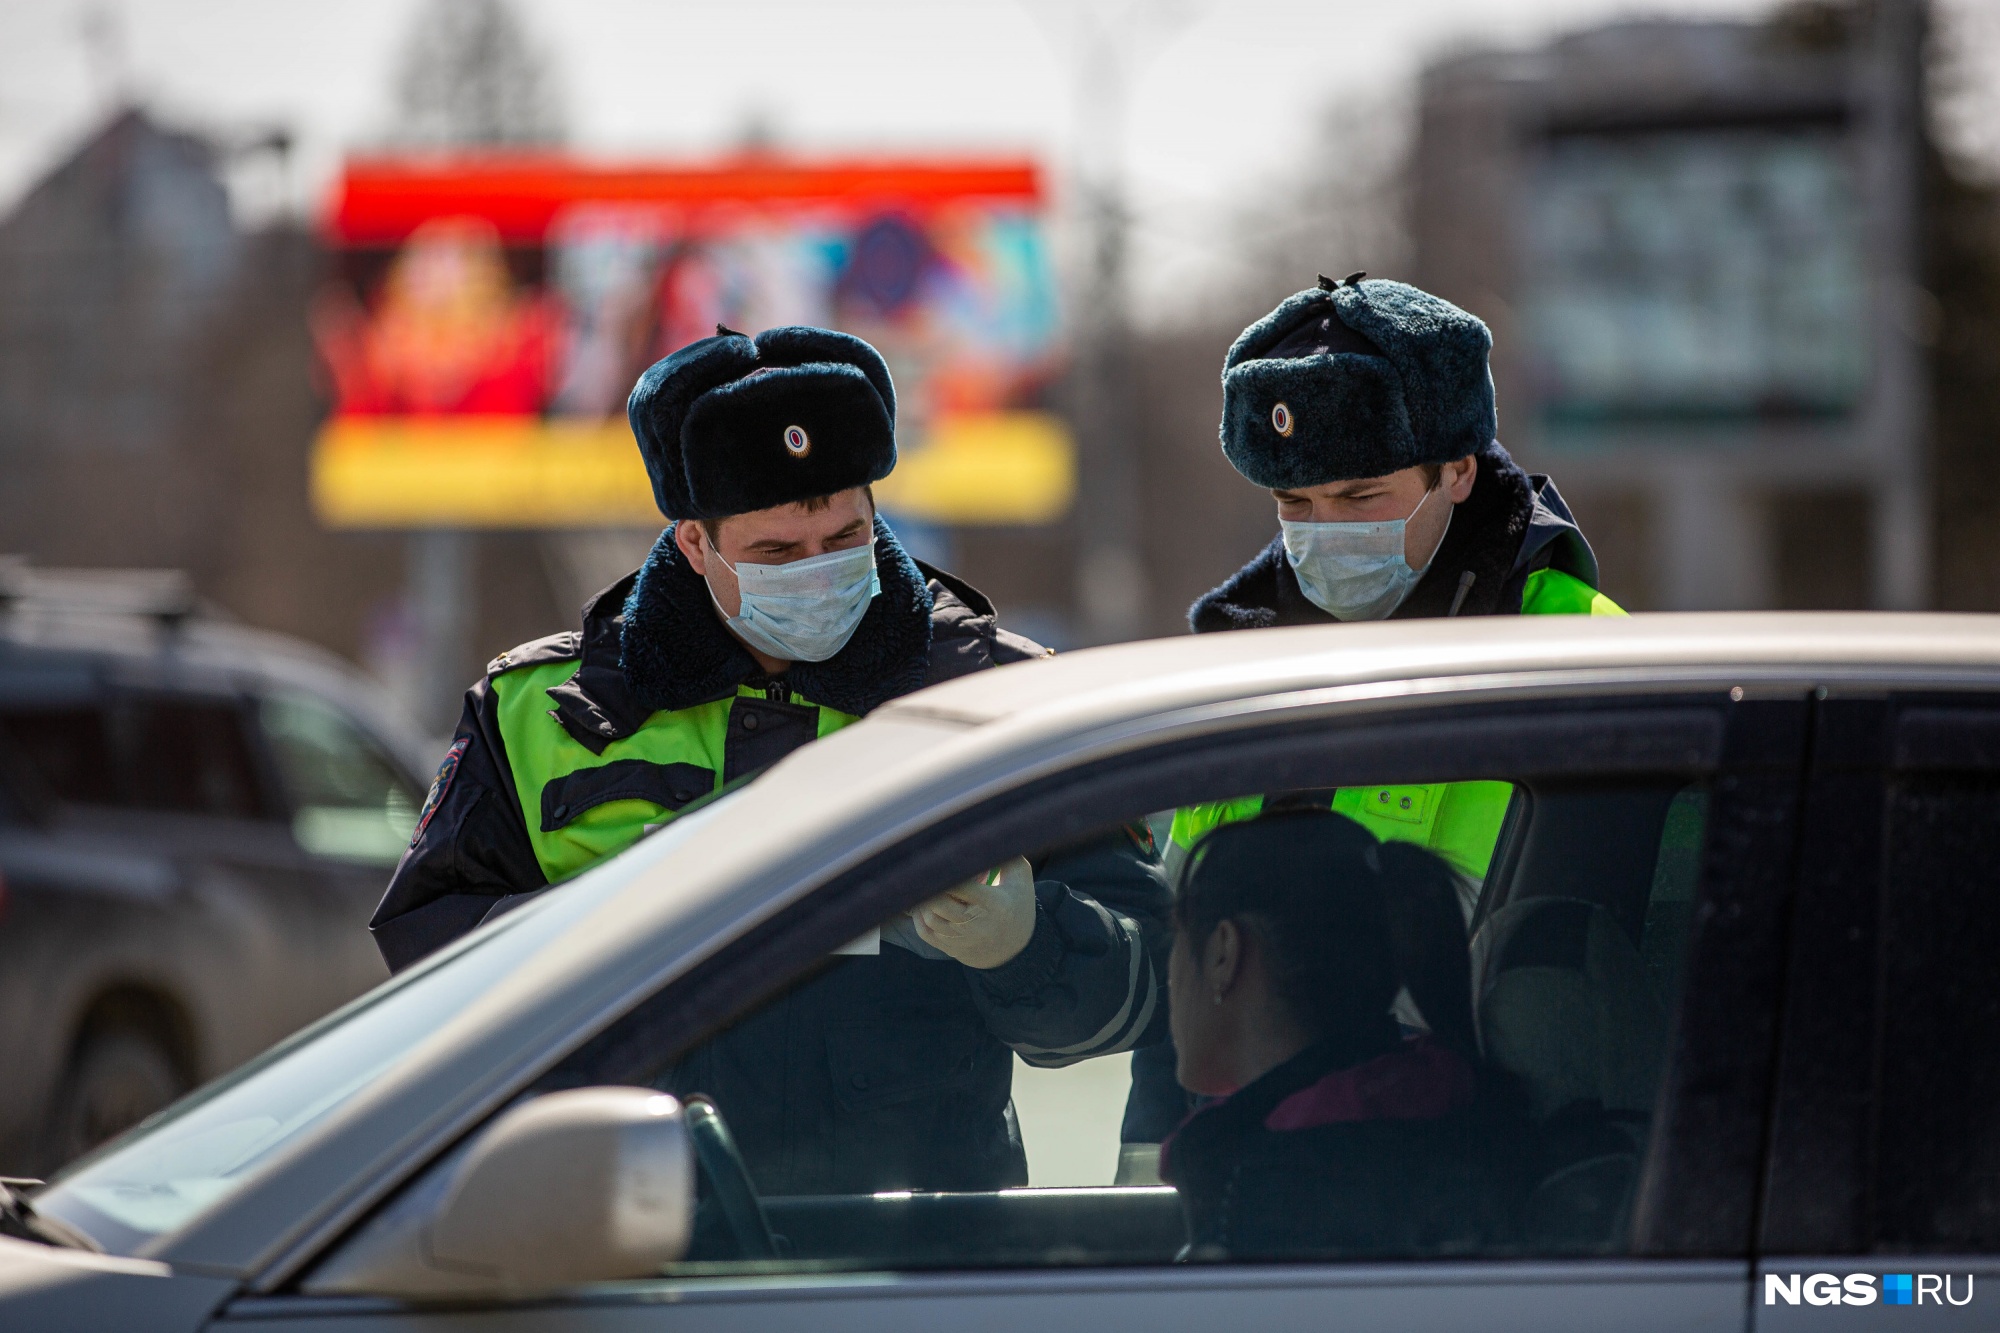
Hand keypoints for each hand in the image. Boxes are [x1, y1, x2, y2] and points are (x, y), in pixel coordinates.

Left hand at [908, 856, 1036, 969]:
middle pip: (939, 903)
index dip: (947, 871)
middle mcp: (976, 925)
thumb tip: (982, 834)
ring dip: (924, 898)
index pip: (961, 886)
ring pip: (929, 917)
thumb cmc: (1017, 905)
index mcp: (994, 905)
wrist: (1016, 950)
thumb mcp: (1021, 879)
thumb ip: (1006, 856)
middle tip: (932, 870)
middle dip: (932, 884)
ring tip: (930, 884)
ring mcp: (961, 939)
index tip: (941, 856)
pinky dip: (919, 915)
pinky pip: (924, 932)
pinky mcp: (950, 948)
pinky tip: (924, 902)